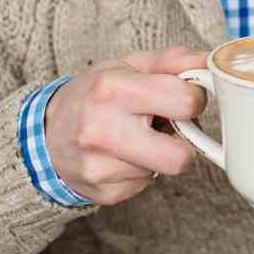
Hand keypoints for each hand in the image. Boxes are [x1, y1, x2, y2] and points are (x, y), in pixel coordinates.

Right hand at [45, 46, 209, 205]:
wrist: (43, 134)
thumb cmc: (93, 95)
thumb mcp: (128, 65)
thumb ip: (173, 60)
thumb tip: (209, 61)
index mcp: (112, 89)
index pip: (186, 102)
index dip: (193, 100)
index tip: (181, 98)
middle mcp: (102, 130)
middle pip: (180, 157)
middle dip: (183, 141)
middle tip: (167, 126)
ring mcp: (99, 168)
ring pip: (164, 170)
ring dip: (159, 154)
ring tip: (136, 137)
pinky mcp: (102, 193)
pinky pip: (145, 185)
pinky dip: (141, 170)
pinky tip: (122, 156)